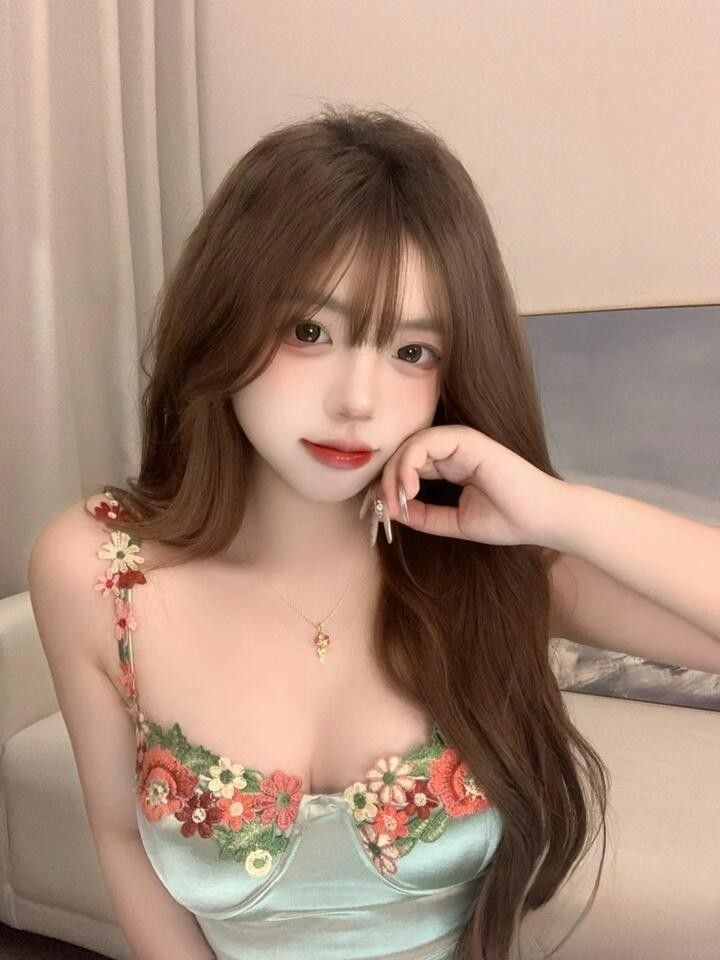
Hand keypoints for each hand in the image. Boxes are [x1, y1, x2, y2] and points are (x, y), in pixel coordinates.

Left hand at [361, 424, 572, 547]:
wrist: (541, 519)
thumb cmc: (507, 519)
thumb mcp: (453, 522)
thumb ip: (424, 516)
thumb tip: (392, 510)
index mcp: (450, 464)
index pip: (409, 467)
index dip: (390, 487)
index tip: (383, 514)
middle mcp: (452, 449)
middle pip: (404, 454)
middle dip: (387, 481)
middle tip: (382, 508)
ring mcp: (460, 441)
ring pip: (410, 446)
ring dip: (394, 474)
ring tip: (396, 501)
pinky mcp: (466, 439)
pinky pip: (425, 443)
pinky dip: (409, 464)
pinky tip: (408, 490)